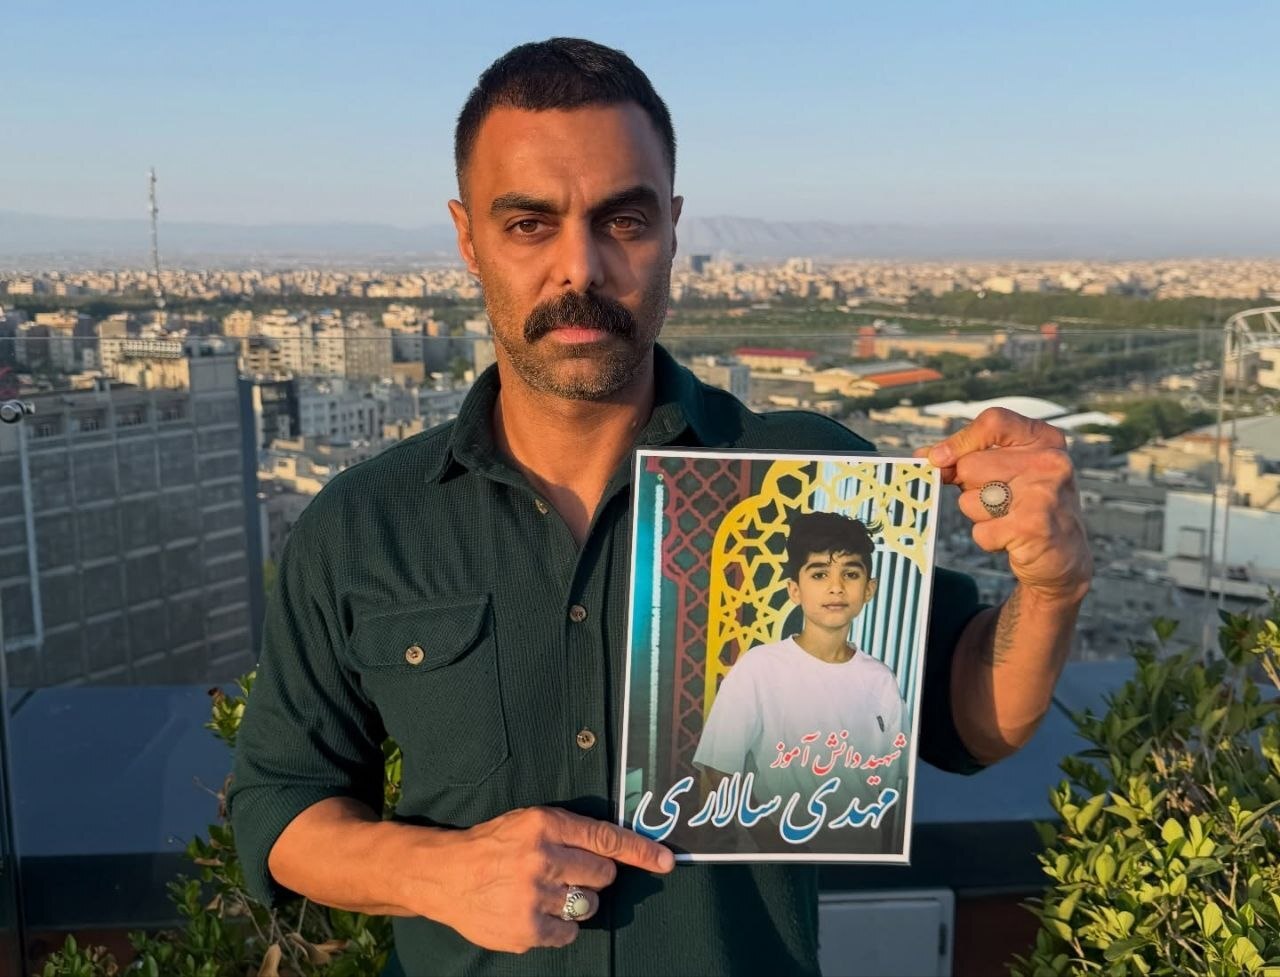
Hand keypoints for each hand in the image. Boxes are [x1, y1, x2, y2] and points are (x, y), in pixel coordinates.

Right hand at [415, 806, 673, 953]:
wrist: (445, 875)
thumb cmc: (493, 846)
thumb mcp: (529, 822)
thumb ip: (570, 832)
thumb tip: (619, 849)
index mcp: (545, 824)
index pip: (606, 838)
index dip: (641, 851)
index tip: (666, 861)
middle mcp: (542, 857)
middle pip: (603, 874)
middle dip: (593, 875)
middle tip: (565, 873)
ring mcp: (534, 896)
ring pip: (588, 905)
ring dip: (575, 901)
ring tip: (545, 893)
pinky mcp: (528, 929)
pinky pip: (570, 932)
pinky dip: (560, 925)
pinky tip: (537, 913)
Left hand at [918, 407, 1092, 604]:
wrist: (1064, 556)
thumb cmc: (1027, 506)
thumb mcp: (1007, 470)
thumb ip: (968, 457)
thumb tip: (923, 454)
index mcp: (1045, 439)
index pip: (993, 421)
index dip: (960, 440)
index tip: (939, 458)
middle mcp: (1050, 462)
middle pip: (971, 466)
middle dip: (971, 488)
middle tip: (1000, 500)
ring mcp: (1044, 495)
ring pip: (971, 500)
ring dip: (980, 516)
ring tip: (1009, 518)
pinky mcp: (1033, 528)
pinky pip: (981, 531)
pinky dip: (989, 539)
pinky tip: (1013, 538)